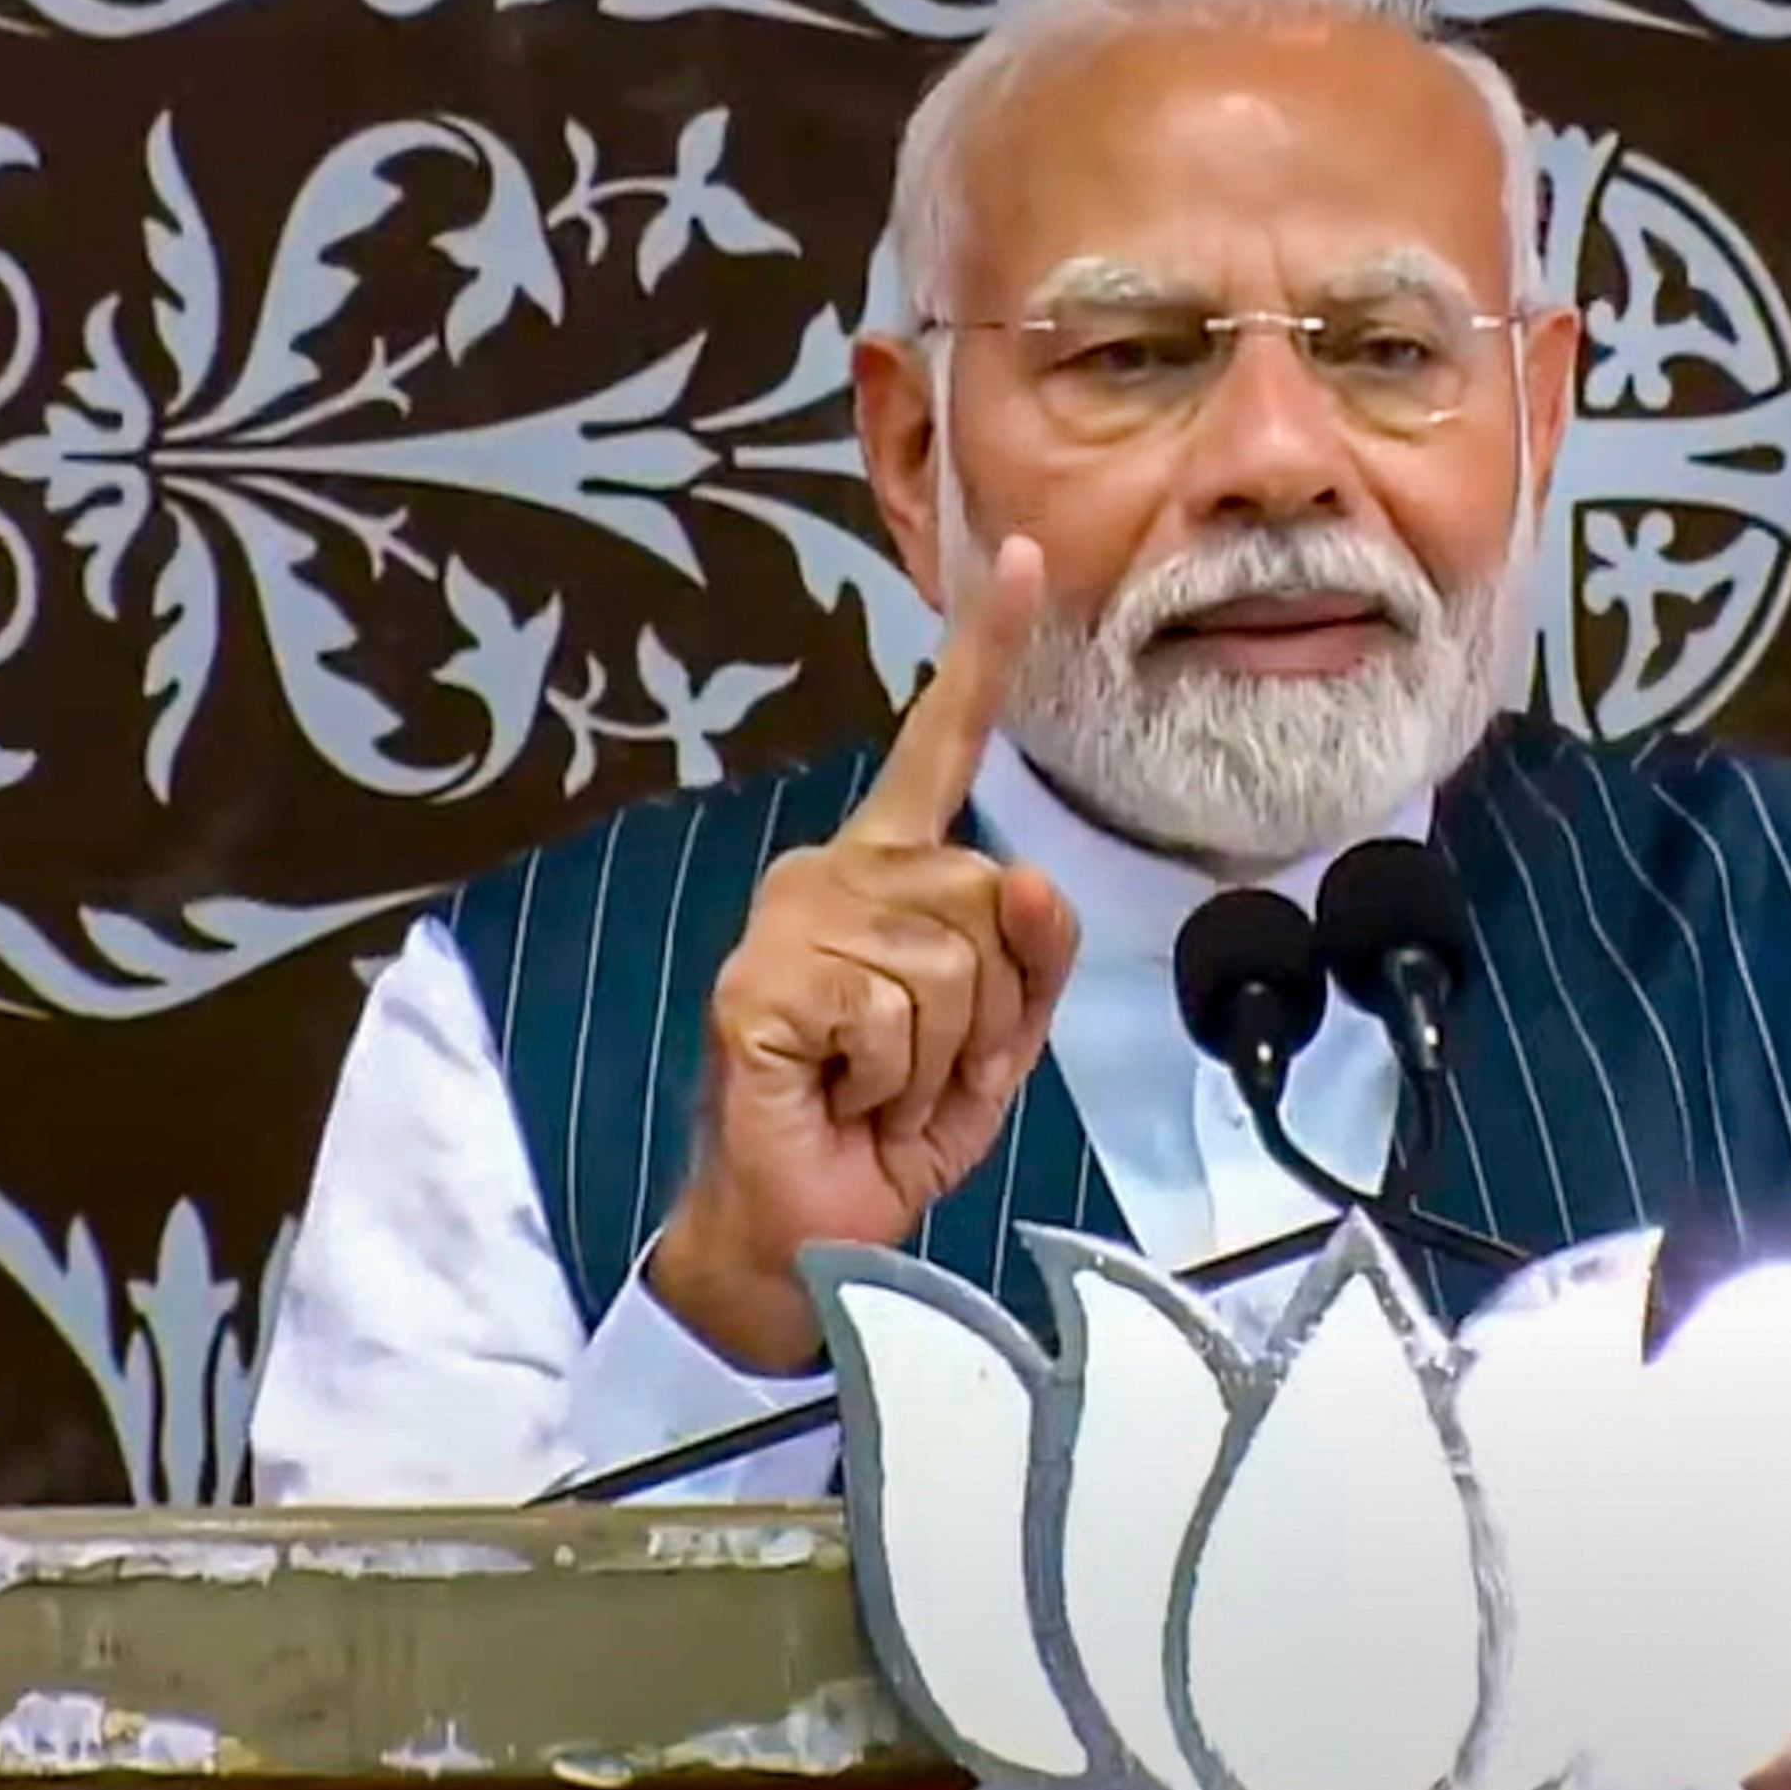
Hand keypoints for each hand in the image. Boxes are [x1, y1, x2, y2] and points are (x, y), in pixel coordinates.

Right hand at [647, 535, 1081, 1372]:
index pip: (943, 745)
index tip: (1024, 558)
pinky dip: (888, 1081)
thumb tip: (1031, 875)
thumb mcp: (998, 1041)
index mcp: (887, 872)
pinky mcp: (759, 984)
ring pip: (952, 964)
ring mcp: (787, 923)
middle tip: (912, 1068)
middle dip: (985, 1012)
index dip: (985, 651)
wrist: (806, 1231)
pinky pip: (892, 1014)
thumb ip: (1032, 954)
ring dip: (938, 1055)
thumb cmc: (889, 1129)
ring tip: (874, 1086)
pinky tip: (837, 1094)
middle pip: (991, 899)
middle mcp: (829, 875)